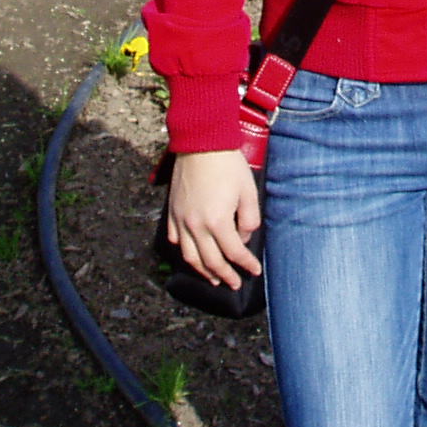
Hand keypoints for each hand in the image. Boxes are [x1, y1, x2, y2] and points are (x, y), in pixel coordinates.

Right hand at [166, 149, 261, 289]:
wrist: (201, 142)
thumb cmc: (228, 165)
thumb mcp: (248, 191)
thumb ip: (249, 219)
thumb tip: (242, 237)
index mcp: (217, 221)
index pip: (234, 252)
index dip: (246, 264)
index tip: (254, 271)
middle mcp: (196, 226)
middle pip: (211, 261)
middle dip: (225, 275)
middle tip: (235, 284)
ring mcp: (181, 220)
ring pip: (190, 256)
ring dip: (203, 271)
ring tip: (214, 278)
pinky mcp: (172, 211)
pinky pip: (175, 239)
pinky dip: (184, 251)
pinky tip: (193, 255)